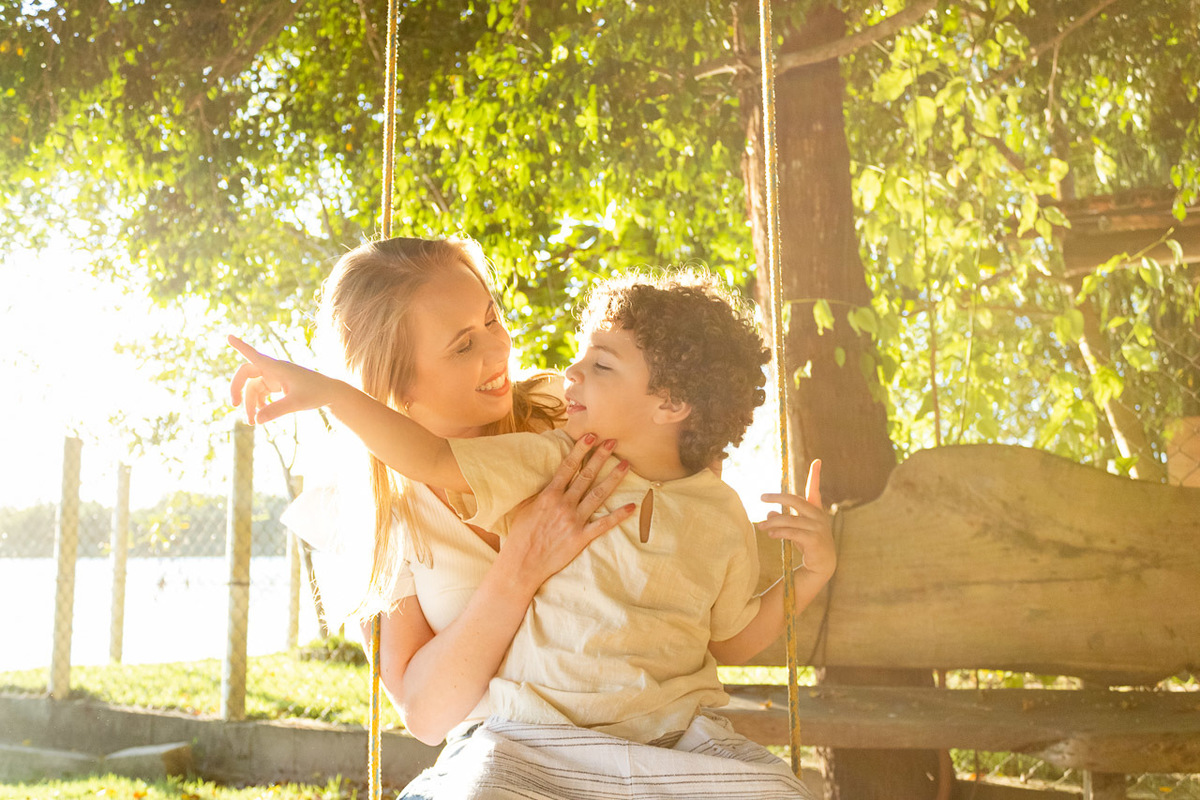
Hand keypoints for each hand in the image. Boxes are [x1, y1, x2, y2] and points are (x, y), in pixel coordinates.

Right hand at [228, 335, 336, 423]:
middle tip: (234, 405)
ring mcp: (274, 377)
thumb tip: (257, 420)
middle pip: (246, 374)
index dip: (240, 347)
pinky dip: (258, 404)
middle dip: (238, 389)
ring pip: (253, 388)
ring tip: (252, 422)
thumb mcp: (296, 403)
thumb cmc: (316, 393)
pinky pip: (260, 393)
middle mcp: (273, 370)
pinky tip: (261, 416)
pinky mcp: (277, 385)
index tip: (228, 336)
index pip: (254, 355)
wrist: (330, 393)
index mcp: (277, 367)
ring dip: (250, 404)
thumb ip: (276, 411)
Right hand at [501, 434, 634, 588]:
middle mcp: (564, 504)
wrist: (521, 563)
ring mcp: (574, 521)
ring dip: (613, 479)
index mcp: (549, 495)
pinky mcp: (581, 537)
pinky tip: (632, 506)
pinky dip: (618, 515)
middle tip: (613, 441)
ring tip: (626, 465)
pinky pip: (603, 524)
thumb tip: (545, 476)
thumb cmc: (519, 535)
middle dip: (600, 457)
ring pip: (598, 495)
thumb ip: (537, 491)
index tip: (591, 436)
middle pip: (586, 476)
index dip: (581, 450)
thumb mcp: (524, 507)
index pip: (568, 467)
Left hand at [758, 459, 835, 579]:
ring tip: (760, 526)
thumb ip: (783, 520)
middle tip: (762, 497)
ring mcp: (817, 528)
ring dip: (772, 523)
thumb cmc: (808, 544)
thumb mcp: (795, 530)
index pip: (814, 490)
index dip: (815, 475)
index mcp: (816, 510)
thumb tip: (769, 514)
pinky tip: (770, 534)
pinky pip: (792, 532)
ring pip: (789, 519)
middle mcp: (818, 516)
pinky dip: (779, 532)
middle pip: (795, 501)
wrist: (821, 566)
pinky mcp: (814, 540)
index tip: (817, 461)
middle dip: (777, 498)